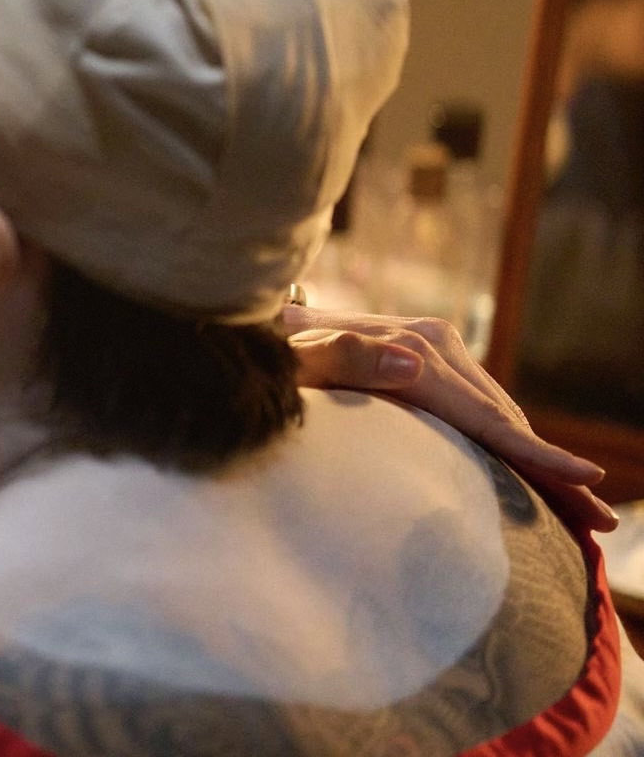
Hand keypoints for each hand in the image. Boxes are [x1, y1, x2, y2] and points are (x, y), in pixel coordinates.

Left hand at [283, 304, 616, 531]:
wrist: (252, 327)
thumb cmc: (267, 361)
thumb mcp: (291, 363)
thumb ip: (340, 358)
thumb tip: (413, 364)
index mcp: (411, 347)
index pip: (483, 414)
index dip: (534, 453)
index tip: (584, 481)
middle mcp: (432, 342)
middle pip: (504, 417)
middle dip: (552, 470)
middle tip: (597, 521)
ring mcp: (434, 349)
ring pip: (499, 414)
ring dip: (540, 460)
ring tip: (584, 509)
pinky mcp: (430, 359)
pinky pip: (480, 408)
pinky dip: (512, 443)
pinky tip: (538, 474)